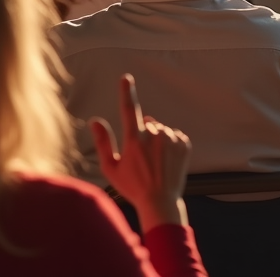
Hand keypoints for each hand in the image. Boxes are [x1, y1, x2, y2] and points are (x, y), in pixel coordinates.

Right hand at [91, 74, 191, 229]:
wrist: (161, 202)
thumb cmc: (132, 187)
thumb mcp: (111, 168)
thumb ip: (103, 142)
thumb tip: (95, 120)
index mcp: (134, 140)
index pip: (128, 109)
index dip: (126, 92)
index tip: (126, 78)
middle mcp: (154, 135)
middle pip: (147, 123)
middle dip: (143, 133)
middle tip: (142, 157)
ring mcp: (171, 139)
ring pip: (161, 130)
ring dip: (158, 140)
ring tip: (155, 162)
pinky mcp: (184, 144)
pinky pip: (175, 136)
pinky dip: (171, 145)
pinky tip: (166, 161)